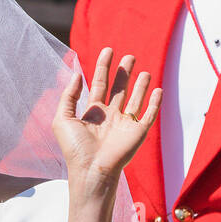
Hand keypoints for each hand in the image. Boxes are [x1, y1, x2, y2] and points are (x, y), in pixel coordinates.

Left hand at [52, 47, 160, 192]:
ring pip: (135, 99)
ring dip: (141, 85)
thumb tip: (77, 74)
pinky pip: (149, 115)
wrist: (91, 170)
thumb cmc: (74, 149)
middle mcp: (110, 117)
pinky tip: (158, 90)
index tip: (108, 50)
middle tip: (129, 56)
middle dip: (123, 72)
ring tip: (144, 70)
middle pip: (119, 89)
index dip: (103, 67)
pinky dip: (155, 103)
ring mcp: (124, 125)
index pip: (99, 84)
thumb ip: (69, 96)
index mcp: (93, 113)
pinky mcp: (137, 133)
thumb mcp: (63, 119)